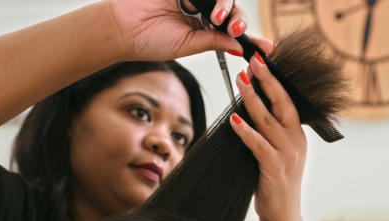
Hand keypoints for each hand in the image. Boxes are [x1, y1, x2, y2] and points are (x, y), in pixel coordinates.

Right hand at [106, 0, 247, 60]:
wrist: (123, 27)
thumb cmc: (149, 40)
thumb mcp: (188, 45)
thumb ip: (214, 42)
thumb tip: (240, 47)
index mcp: (203, 26)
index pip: (232, 27)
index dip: (249, 35)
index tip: (266, 46)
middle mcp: (201, 8)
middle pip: (231, 6)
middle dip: (236, 17)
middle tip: (232, 27)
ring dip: (224, 3)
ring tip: (216, 16)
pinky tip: (204, 2)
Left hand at [229, 40, 307, 220]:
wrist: (283, 216)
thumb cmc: (274, 185)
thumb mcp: (276, 155)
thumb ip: (268, 135)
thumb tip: (246, 112)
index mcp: (298, 136)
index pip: (287, 102)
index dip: (274, 82)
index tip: (260, 64)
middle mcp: (297, 142)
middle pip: (282, 104)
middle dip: (267, 81)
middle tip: (253, 62)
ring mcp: (288, 155)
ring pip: (269, 120)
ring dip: (252, 99)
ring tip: (239, 81)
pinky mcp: (275, 168)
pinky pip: (258, 144)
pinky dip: (246, 131)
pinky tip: (234, 119)